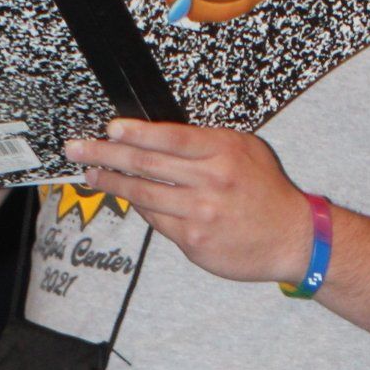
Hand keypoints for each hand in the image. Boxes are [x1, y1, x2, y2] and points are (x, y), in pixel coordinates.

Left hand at [63, 120, 315, 284]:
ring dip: (112, 182)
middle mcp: (210, 180)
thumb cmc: (266, 191)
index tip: (109, 128)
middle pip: (146, 163)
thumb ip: (205, 143)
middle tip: (77, 149)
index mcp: (222, 151)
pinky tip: (126, 198)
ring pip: (143, 194)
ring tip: (91, 174)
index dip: (134, 132)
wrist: (293, 238)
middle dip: (105, 154)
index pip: (168, 137)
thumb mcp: (245, 151)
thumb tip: (155, 137)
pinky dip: (140, 208)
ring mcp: (200, 213)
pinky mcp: (193, 240)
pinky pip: (156, 220)